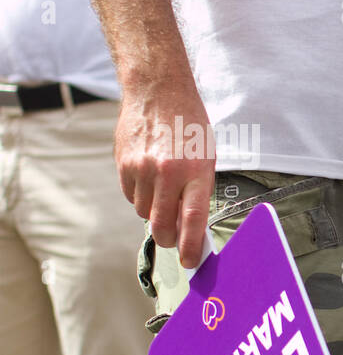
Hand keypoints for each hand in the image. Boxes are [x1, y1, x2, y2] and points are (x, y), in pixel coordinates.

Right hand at [116, 84, 214, 268]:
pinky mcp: (123, 164)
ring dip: (154, 212)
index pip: (192, 220)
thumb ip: (199, 190)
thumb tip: (192, 227)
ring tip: (164, 190)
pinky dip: (140, 196)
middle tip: (174, 238)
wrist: (158, 91)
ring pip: (144, 213)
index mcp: (196, 172)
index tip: (191, 263)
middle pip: (162, 225)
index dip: (190, 247)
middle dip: (169, 239)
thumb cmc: (190, 126)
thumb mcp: (207, 157)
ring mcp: (142, 169)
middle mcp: (168, 173)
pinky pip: (130, 196)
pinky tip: (149, 178)